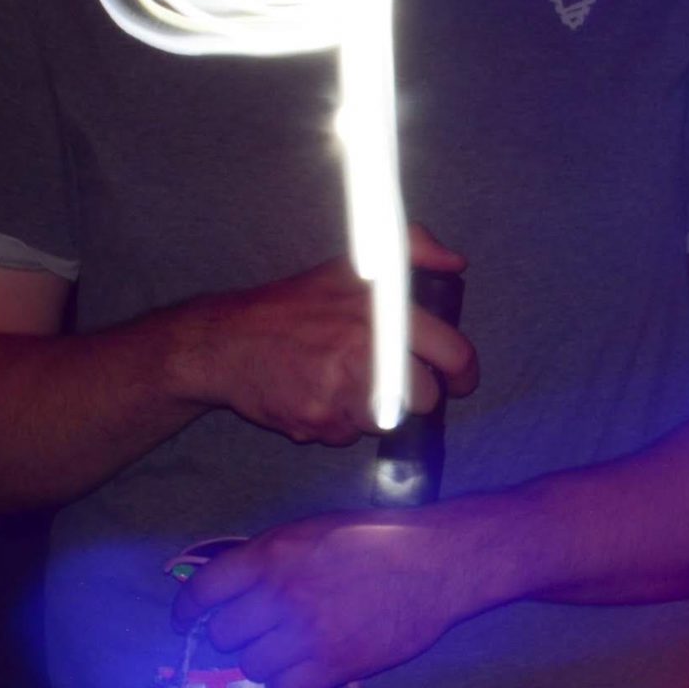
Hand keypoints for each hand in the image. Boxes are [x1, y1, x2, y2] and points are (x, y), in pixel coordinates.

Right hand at [177, 223, 476, 444]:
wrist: (226, 342)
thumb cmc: (293, 306)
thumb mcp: (351, 267)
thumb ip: (412, 251)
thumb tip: (456, 263)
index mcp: (380, 311)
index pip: (451, 352)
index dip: (462, 373)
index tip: (458, 380)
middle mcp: (364, 349)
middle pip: (425, 398)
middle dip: (413, 396)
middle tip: (390, 382)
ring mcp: (340, 389)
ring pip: (387, 421)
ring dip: (371, 411)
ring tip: (342, 383)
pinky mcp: (318, 420)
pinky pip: (348, 436)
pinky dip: (338, 424)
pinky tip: (316, 396)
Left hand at [177, 507, 490, 687]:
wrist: (436, 563)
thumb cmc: (376, 539)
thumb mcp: (311, 530)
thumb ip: (269, 557)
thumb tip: (231, 589)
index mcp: (271, 555)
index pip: (203, 590)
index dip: (187, 611)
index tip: (186, 622)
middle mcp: (280, 595)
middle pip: (224, 636)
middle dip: (235, 636)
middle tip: (258, 633)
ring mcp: (306, 634)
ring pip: (252, 667)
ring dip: (264, 661)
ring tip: (289, 651)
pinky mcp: (335, 666)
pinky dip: (291, 684)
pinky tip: (307, 671)